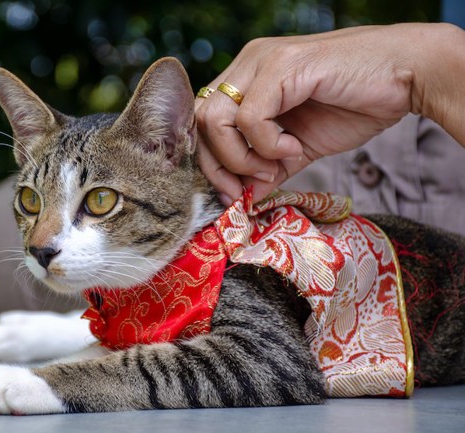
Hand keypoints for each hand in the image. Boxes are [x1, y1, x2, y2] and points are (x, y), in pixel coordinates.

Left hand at [195, 24, 448, 202]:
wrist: (407, 79)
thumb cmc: (356, 106)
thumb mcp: (301, 147)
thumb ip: (269, 168)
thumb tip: (246, 198)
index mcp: (248, 80)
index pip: (202, 122)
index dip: (212, 162)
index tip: (235, 192)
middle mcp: (248, 65)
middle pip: (199, 121)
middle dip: (218, 165)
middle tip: (248, 186)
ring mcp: (263, 61)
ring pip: (215, 119)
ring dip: (241, 156)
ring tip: (277, 164)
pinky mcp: (283, 66)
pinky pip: (250, 118)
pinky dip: (267, 144)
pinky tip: (294, 147)